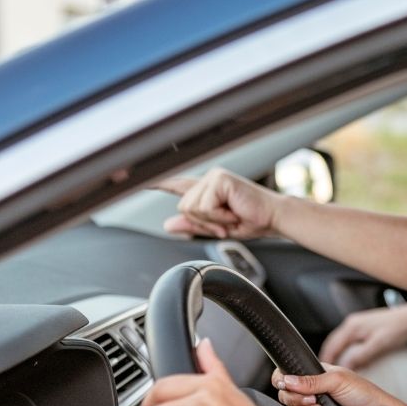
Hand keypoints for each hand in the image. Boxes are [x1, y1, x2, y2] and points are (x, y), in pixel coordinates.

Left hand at [155, 167, 285, 239]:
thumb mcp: (216, 228)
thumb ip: (192, 225)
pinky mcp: (220, 180)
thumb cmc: (251, 220)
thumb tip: (168, 225)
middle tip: (226, 224)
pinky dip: (219, 217)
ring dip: (212, 221)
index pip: (176, 184)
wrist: (274, 219)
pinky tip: (234, 212)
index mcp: (206, 190)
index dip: (156, 182)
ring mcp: (214, 177)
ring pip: (192, 208)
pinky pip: (205, 207)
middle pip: (183, 207)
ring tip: (231, 217)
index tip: (132, 177)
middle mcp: (208, 180)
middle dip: (203, 222)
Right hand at [274, 366, 400, 405]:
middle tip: (313, 400)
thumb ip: (311, 380)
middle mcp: (312, 388)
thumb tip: (288, 380)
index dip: (283, 380)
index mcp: (316, 373)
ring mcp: (313, 405)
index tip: (288, 386)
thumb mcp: (337, 380)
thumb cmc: (364, 394)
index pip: (288, 373)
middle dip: (296, 399)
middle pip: (286, 394)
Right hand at [319, 304, 406, 367]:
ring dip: (335, 355)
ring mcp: (356, 325)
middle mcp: (351, 324)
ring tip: (334, 369)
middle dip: (327, 358)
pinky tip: (347, 361)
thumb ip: (360, 355)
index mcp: (351, 327)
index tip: (321, 373)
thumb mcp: (377, 345)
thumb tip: (344, 366)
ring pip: (339, 343)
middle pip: (332, 344)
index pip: (331, 346)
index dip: (324, 360)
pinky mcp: (363, 328)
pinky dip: (344, 352)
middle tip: (324, 373)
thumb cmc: (397, 330)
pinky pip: (347, 342)